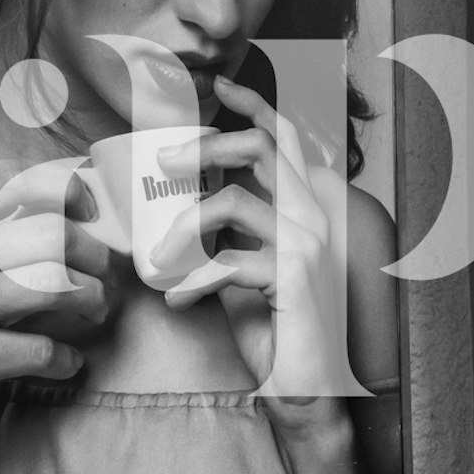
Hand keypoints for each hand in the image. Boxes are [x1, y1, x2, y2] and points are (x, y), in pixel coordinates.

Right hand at [0, 162, 112, 473]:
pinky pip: (41, 348)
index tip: (87, 215)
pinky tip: (65, 362)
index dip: (63, 190)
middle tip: (102, 278)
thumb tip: (68, 219)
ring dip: (91, 299)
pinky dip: (66, 357)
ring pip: (53, 284)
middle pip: (48, 232)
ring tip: (94, 313)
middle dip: (94, 255)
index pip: (8, 179)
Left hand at [156, 77, 366, 432]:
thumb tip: (174, 202)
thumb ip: (222, 231)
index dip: (252, 104)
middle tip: (161, 162)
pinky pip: (228, 260)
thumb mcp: (238, 266)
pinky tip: (179, 304)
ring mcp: (310, 243)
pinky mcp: (296, 276)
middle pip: (261, 146)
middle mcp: (314, 216)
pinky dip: (191, 283)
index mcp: (302, 207)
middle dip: (205, 144)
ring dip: (181, 229)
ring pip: (232, 201)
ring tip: (160, 261)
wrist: (304, 388)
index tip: (217, 84)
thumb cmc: (270, 328)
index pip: (285, 137)